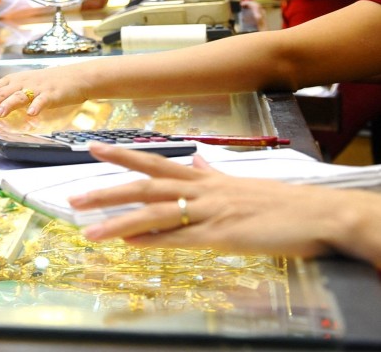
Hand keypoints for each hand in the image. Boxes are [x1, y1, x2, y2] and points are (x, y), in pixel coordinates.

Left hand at [0, 67, 77, 116]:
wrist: (75, 77)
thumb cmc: (47, 84)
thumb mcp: (25, 86)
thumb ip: (9, 96)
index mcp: (13, 80)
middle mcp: (22, 82)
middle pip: (1, 92)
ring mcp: (37, 87)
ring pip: (19, 96)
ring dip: (8, 104)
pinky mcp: (52, 94)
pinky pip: (43, 100)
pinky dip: (36, 106)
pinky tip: (31, 114)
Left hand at [66, 143, 348, 258]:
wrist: (319, 213)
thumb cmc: (280, 202)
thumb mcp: (240, 182)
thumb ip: (214, 173)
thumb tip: (199, 160)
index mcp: (204, 177)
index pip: (154, 162)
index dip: (122, 155)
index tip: (91, 148)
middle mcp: (202, 189)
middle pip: (144, 185)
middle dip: (106, 191)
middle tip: (73, 198)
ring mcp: (210, 211)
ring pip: (154, 213)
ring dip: (119, 223)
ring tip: (89, 232)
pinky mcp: (222, 235)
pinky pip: (180, 238)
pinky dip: (153, 240)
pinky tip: (130, 243)